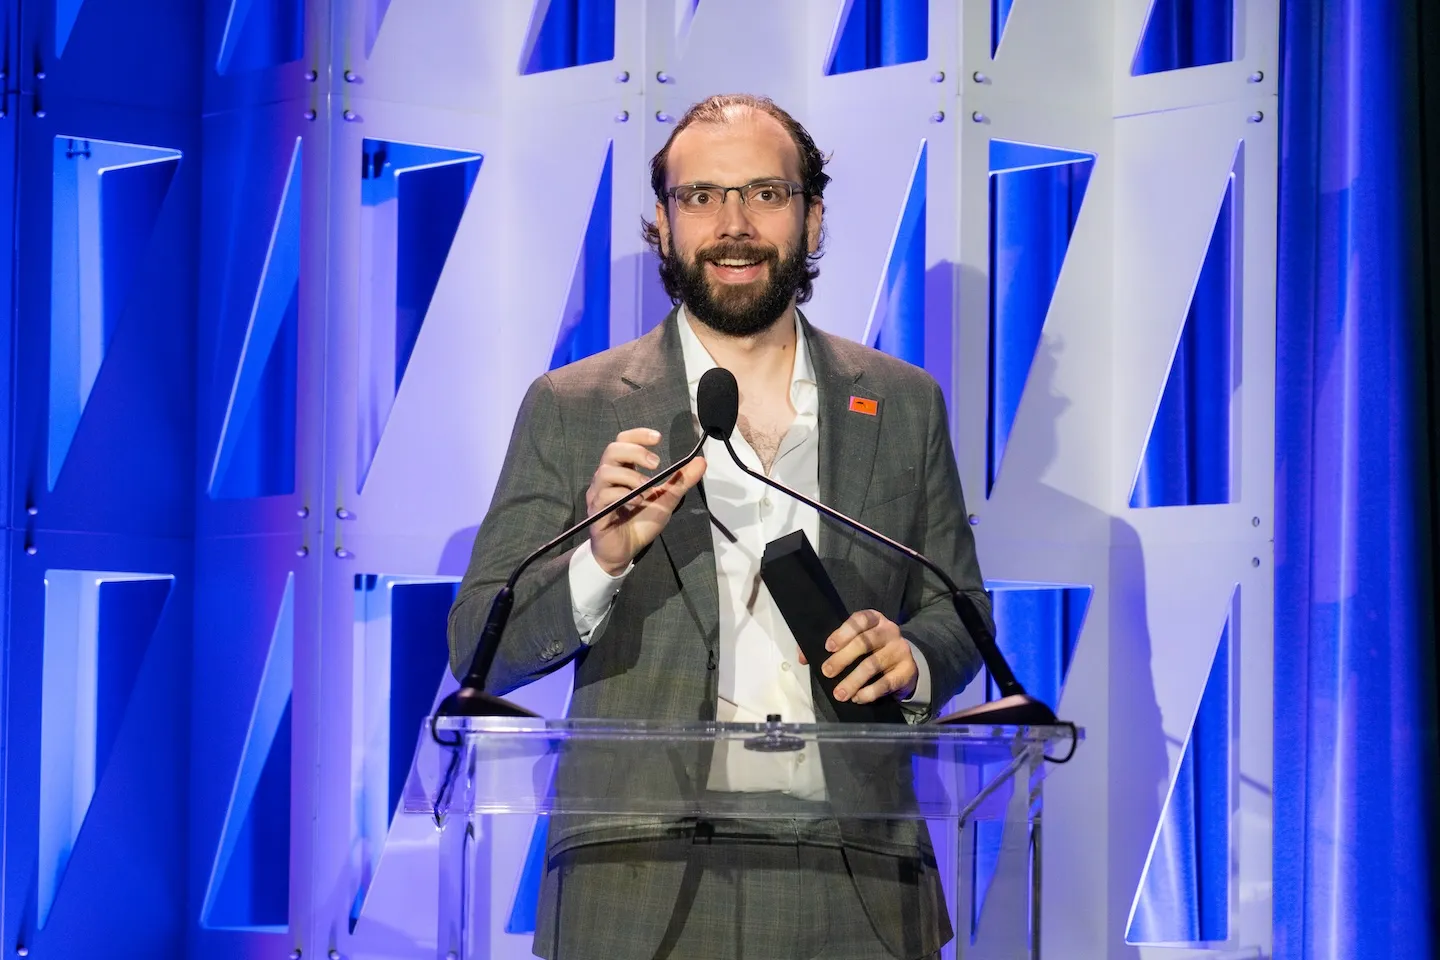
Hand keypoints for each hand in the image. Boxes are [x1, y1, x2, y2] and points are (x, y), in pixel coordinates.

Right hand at [586, 428, 705, 574]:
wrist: (625, 551)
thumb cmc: (640, 522)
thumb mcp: (667, 499)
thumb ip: (681, 480)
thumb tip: (701, 461)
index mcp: (623, 469)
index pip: (623, 441)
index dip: (638, 435)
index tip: (658, 438)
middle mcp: (607, 477)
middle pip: (613, 450)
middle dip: (636, 452)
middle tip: (656, 463)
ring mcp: (599, 493)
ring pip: (606, 471)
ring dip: (631, 477)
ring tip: (647, 491)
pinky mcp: (596, 510)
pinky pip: (604, 495)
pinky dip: (623, 496)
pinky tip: (637, 503)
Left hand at [798, 609, 916, 703]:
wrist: (905, 664)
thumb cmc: (872, 650)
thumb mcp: (855, 641)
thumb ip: (830, 646)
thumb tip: (803, 657)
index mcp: (874, 619)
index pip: (859, 620)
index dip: (843, 632)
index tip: (828, 647)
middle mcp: (889, 631)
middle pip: (865, 642)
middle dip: (843, 658)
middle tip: (827, 672)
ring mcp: (900, 650)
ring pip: (874, 664)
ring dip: (854, 680)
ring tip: (839, 694)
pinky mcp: (907, 670)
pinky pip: (887, 683)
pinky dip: (870, 692)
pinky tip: (857, 697)